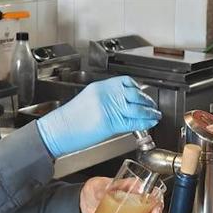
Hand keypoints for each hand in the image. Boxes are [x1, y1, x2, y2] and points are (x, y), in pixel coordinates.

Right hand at [35, 76, 160, 157]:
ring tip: (154, 115)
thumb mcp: (88, 101)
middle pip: (134, 94)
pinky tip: (149, 122)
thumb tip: (121, 105)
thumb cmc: (69, 120)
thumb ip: (105, 100)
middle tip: (152, 105)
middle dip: (146, 100)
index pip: (125, 82)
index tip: (142, 93)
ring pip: (137, 107)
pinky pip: (133, 121)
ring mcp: (108, 108)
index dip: (137, 88)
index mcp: (100, 87)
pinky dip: (145, 122)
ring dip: (149, 111)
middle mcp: (106, 95)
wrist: (57, 131)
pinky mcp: (110, 123)